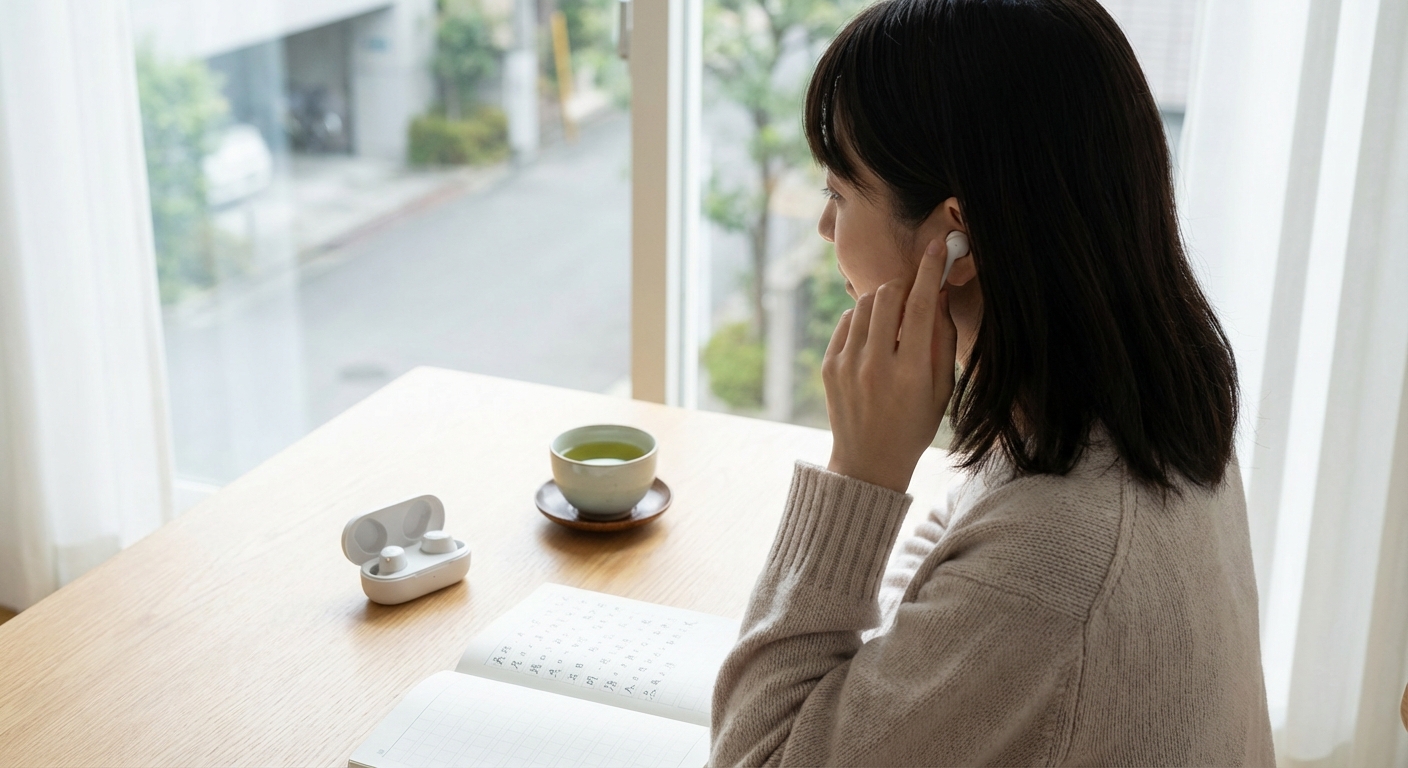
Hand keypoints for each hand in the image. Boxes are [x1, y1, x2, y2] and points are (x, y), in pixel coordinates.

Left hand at [823, 239, 958, 492]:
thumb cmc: (915, 425)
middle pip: (887, 297)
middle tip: (915, 290)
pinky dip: (863, 319)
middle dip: (904, 284)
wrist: (869, 462)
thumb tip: (938, 293)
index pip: (920, 307)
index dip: (930, 271)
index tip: (938, 247)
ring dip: (883, 301)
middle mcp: (875, 365)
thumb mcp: (942, 388)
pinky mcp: (829, 366)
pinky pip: (847, 322)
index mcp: (910, 373)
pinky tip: (875, 337)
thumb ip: (943, 339)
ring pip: (864, 304)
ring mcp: (847, 365)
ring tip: (896, 320)